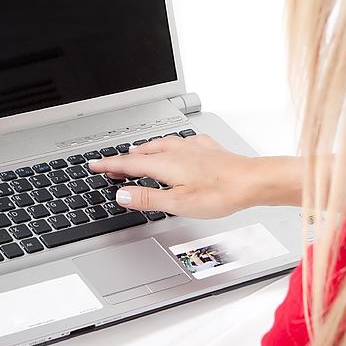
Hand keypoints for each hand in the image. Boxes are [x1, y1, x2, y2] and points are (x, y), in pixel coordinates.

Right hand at [87, 135, 300, 217]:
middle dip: (124, 159)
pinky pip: (180, 142)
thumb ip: (147, 198)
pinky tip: (176, 148)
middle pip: (142, 152)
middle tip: (112, 166)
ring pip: (160, 144)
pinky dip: (169, 146)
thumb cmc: (219, 193)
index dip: (108, 165)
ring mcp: (192, 147)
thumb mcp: (178, 203)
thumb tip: (121, 194)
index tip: (94, 164)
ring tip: (137, 155)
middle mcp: (176, 151)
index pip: (128, 164)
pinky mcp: (207, 147)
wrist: (252, 181)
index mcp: (164, 164)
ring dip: (144, 151)